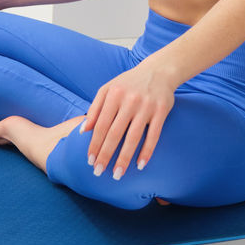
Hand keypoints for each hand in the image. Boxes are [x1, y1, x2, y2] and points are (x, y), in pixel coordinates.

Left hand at [81, 62, 175, 179]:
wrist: (159, 71)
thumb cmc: (129, 83)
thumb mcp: (108, 88)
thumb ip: (95, 108)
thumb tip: (83, 130)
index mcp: (114, 94)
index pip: (101, 125)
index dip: (94, 144)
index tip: (90, 161)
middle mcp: (129, 100)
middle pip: (114, 133)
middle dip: (105, 155)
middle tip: (99, 172)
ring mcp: (146, 106)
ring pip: (133, 137)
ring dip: (124, 158)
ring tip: (118, 174)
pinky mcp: (161, 111)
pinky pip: (153, 135)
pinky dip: (147, 151)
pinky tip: (140, 165)